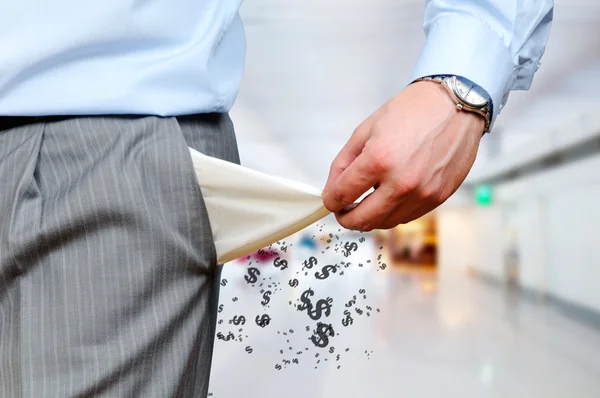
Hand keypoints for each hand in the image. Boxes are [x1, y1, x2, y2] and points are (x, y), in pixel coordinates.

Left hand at [322, 80, 483, 230]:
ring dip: (370, 217)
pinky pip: (406, 217)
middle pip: (361, 220)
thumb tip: (331, 189)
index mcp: (379, 160)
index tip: (330, 200)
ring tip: (367, 200)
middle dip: (345, 218)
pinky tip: (390, 196)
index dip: (330, 201)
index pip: (341, 195)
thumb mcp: (366, 129)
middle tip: (342, 209)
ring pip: (384, 223)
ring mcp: (422, 194)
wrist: (456, 104)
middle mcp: (401, 183)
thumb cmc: (413, 110)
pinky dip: (392, 212)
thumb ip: (343, 163)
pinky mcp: (438, 199)